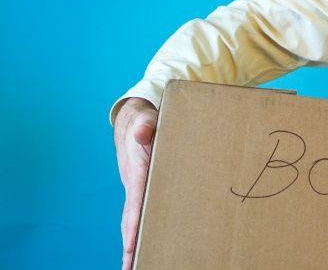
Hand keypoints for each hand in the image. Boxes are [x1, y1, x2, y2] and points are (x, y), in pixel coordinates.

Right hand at [114, 97, 157, 269]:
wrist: (137, 120)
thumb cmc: (146, 121)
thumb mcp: (147, 119)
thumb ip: (146, 125)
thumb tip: (143, 131)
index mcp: (136, 171)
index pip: (135, 202)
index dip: (135, 223)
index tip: (133, 244)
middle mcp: (134, 185)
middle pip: (130, 220)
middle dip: (130, 245)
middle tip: (131, 269)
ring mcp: (139, 189)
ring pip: (136, 220)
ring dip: (136, 243)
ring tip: (139, 267)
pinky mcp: (146, 190)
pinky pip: (146, 213)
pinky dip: (144, 230)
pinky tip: (150, 246)